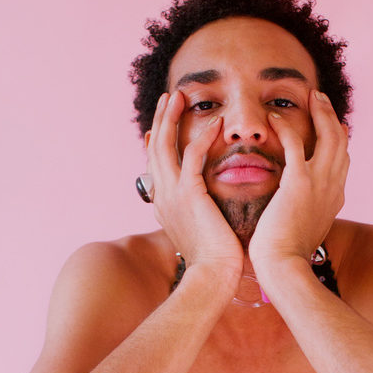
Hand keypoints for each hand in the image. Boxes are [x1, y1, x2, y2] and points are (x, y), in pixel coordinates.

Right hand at [146, 91, 243, 273]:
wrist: (213, 276)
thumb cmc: (214, 261)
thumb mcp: (201, 233)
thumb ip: (199, 215)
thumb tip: (207, 209)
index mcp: (164, 206)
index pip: (155, 166)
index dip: (156, 143)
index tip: (158, 126)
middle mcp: (163, 197)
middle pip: (155, 148)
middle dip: (161, 120)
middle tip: (169, 97)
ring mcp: (172, 194)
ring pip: (165, 145)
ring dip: (172, 117)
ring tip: (180, 96)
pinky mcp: (190, 193)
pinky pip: (193, 155)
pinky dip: (204, 136)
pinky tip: (217, 123)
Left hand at [248, 90, 348, 272]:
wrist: (284, 267)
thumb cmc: (286, 257)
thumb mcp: (305, 233)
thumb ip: (306, 216)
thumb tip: (298, 214)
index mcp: (334, 200)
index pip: (342, 163)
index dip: (339, 140)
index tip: (333, 125)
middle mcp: (333, 188)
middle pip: (341, 143)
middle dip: (332, 117)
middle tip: (320, 100)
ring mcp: (320, 184)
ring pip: (329, 136)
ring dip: (320, 112)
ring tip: (310, 97)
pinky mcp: (299, 182)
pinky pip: (296, 144)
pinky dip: (286, 128)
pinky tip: (274, 118)